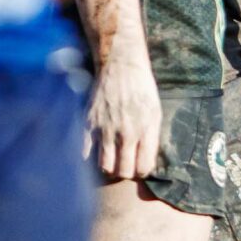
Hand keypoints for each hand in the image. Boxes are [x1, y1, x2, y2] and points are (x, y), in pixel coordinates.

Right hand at [88, 51, 163, 180]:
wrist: (120, 67)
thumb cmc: (142, 90)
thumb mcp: (156, 113)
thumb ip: (151, 139)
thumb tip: (145, 163)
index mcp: (145, 130)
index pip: (143, 168)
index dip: (142, 171)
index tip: (139, 167)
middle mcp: (125, 132)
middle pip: (123, 172)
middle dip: (126, 173)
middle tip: (125, 166)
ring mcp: (105, 129)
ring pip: (104, 167)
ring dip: (109, 168)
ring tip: (112, 160)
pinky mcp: (88, 124)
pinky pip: (85, 155)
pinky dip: (90, 160)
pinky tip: (96, 153)